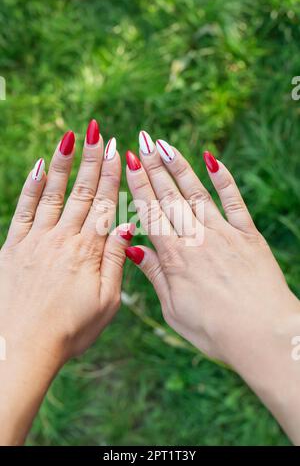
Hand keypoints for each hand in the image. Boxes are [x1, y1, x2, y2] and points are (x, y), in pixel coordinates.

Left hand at [0, 120, 131, 443]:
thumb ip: (116, 261)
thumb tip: (126, 226)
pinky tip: (40, 168)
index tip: (117, 151)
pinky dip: (33, 187)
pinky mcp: (14, 246)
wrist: (23, 348)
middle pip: (82, 192)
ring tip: (71, 138)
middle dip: (92, 160)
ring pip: (54, 194)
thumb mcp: (106, 302)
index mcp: (90, 251)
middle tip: (99, 132)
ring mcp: (36, 240)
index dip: (112, 176)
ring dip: (64, 164)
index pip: (105, 204)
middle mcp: (63, 238)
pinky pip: (25, 209)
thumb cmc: (70, 330)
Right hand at [126, 131, 299, 442]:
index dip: (138, 185)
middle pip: (169, 196)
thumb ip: (155, 275)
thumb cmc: (215, 331)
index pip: (150, 212)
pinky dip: (223, 179)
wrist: (263, 335)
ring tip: (165, 145)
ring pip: (196, 193)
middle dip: (152, 167)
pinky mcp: (248, 235)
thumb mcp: (174, 309)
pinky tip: (212, 159)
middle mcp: (196, 238)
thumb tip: (133, 247)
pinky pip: (234, 201)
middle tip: (141, 142)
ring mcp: (224, 233)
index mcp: (175, 257)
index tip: (128, 162)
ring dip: (179, 167)